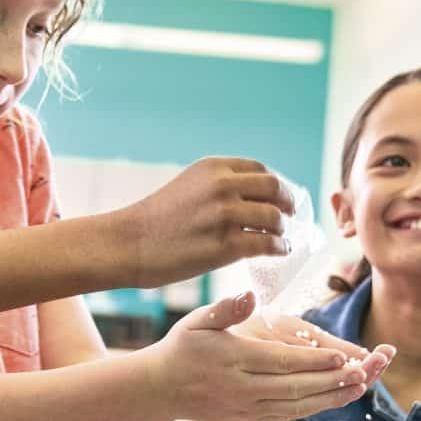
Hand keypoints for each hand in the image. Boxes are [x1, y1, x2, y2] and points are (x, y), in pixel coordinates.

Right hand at [112, 157, 294, 286]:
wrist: (129, 243)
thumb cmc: (157, 220)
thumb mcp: (189, 186)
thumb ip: (220, 186)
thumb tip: (255, 197)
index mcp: (213, 168)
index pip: (260, 170)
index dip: (276, 185)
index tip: (281, 197)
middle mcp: (222, 186)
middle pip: (274, 189)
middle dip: (288, 203)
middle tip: (290, 215)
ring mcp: (224, 215)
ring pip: (274, 218)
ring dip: (282, 229)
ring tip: (280, 237)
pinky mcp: (225, 246)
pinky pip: (267, 244)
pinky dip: (279, 248)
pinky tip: (279, 252)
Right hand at [146, 292, 386, 420]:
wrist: (160, 389)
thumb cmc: (181, 347)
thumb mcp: (196, 320)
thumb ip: (224, 308)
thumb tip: (249, 296)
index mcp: (233, 360)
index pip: (281, 362)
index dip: (314, 361)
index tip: (343, 355)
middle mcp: (242, 388)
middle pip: (294, 388)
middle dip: (332, 382)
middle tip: (365, 374)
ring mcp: (246, 408)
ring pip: (296, 406)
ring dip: (330, 398)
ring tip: (361, 388)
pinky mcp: (249, 419)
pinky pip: (288, 415)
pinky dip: (314, 408)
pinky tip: (336, 399)